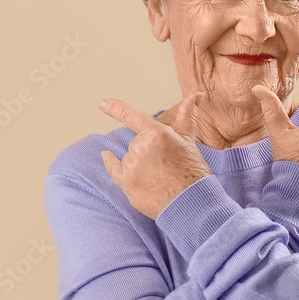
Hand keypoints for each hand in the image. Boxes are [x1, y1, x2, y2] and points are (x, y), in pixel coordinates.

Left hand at [99, 92, 212, 219]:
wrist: (191, 203)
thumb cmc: (193, 172)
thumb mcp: (189, 141)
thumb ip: (186, 117)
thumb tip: (195, 95)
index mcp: (159, 134)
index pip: (132, 116)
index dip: (116, 108)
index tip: (103, 104)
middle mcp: (142, 147)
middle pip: (136, 142)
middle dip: (147, 150)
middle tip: (164, 165)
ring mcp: (132, 165)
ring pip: (128, 157)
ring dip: (138, 163)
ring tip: (157, 177)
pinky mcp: (126, 182)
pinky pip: (112, 167)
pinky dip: (110, 162)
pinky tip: (108, 157)